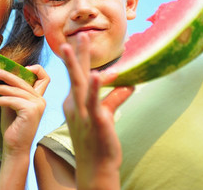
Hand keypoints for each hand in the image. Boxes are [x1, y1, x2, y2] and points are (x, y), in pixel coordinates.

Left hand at [0, 65, 47, 155]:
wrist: (15, 148)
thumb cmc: (12, 128)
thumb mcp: (11, 105)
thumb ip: (11, 92)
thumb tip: (0, 76)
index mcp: (38, 97)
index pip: (44, 77)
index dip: (35, 69)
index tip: (19, 68)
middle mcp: (41, 100)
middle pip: (22, 80)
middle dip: (6, 74)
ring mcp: (37, 104)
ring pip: (14, 90)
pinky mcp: (30, 110)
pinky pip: (10, 100)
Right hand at [60, 33, 133, 189]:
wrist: (95, 167)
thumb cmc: (98, 142)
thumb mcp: (104, 116)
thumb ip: (114, 99)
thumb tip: (129, 85)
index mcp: (73, 103)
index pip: (77, 76)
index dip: (80, 59)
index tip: (80, 41)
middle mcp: (74, 105)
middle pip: (74, 74)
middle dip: (75, 53)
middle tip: (78, 34)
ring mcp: (83, 112)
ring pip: (79, 82)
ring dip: (77, 61)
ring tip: (78, 42)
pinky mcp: (95, 120)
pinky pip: (95, 102)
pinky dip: (96, 87)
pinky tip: (97, 74)